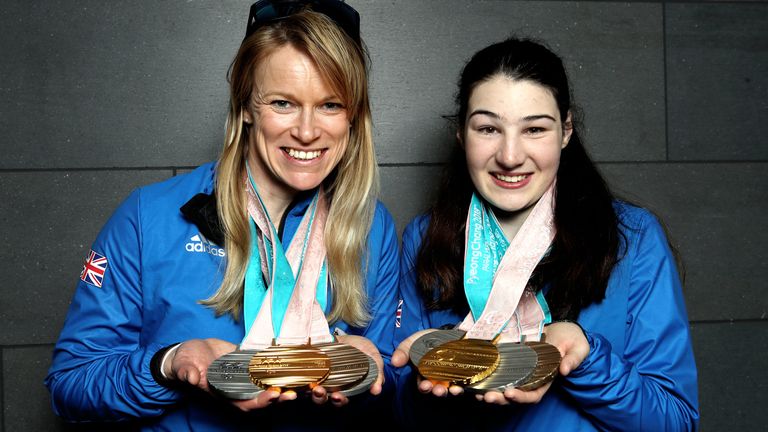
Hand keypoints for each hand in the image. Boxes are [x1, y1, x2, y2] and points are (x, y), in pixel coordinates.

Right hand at [167, 338, 297, 410]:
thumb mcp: (184, 368)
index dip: (260, 402)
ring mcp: (245, 374)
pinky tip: (289, 357)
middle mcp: (239, 386)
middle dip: (279, 396)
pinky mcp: (248, 360)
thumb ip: (188, 374)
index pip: (246, 403)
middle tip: (293, 392)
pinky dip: (277, 363)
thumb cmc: (186, 364)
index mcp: (225, 394)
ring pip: (267, 381)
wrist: (191, 351)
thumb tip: (193, 378)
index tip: (273, 396)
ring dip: (282, 381)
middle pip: (262, 395)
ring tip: (298, 378)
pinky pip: (264, 364)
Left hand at [306, 334, 383, 406]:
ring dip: (309, 387)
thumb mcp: (374, 358)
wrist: (348, 332)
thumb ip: (377, 374)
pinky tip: (304, 371)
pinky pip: (302, 372)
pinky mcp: (309, 364)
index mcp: (344, 387)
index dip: (338, 401)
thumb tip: (377, 390)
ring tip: (312, 384)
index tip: (338, 397)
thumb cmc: (362, 348)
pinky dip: (302, 374)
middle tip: (320, 392)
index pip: (339, 400)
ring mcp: (318, 374)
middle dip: (320, 398)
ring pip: (310, 387)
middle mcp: (329, 384)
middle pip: (322, 397)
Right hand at [392, 329, 465, 396]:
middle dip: (438, 392)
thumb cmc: (428, 339)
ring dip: (454, 392)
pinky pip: (470, 384)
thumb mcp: (413, 342)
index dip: (423, 387)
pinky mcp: (468, 375)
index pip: (423, 385)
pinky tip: (471, 386)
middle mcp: (440, 381)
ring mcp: (454, 379)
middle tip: (439, 390)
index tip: (424, 385)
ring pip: (454, 389)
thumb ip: (403, 351)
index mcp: (425, 375)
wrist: (449, 331)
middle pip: (439, 390)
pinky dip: (471, 388)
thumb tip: (394, 361)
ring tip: (454, 390)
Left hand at [474, 322, 589, 404]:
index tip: (511, 393)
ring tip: (476, 391)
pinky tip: (475, 372)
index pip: (533, 395)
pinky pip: (497, 368)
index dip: (522, 397)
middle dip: (499, 398)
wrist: (563, 329)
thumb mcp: (578, 348)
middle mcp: (530, 378)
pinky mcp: (510, 357)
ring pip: (502, 384)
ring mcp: (519, 369)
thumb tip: (565, 370)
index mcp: (546, 380)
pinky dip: (486, 373)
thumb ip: (573, 359)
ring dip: (488, 389)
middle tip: (486, 397)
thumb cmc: (572, 340)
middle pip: (513, 394)